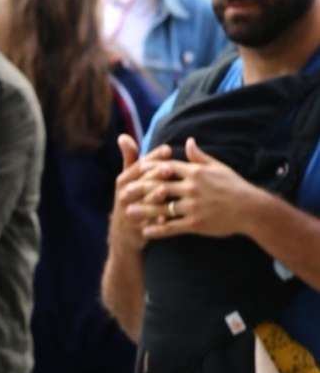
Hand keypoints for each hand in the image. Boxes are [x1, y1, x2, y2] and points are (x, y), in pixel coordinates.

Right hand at [110, 135, 164, 251]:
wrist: (123, 233)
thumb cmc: (131, 198)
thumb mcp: (128, 179)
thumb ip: (129, 158)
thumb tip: (122, 136)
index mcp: (124, 181)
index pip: (139, 166)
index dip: (153, 158)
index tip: (167, 150)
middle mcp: (124, 195)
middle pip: (141, 183)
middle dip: (154, 176)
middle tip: (169, 168)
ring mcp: (129, 213)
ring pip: (142, 203)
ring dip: (153, 197)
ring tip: (165, 190)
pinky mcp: (135, 229)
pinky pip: (146, 225)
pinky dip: (155, 222)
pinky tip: (165, 218)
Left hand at [139, 139, 262, 241]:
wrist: (250, 208)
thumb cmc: (234, 186)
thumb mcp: (218, 167)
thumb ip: (199, 156)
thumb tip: (189, 141)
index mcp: (196, 172)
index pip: (168, 168)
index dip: (150, 169)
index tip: (136, 170)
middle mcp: (192, 188)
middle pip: (160, 187)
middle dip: (140, 189)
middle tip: (123, 192)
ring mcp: (193, 206)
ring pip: (162, 208)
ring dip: (143, 210)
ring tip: (128, 212)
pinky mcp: (195, 223)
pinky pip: (171, 227)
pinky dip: (157, 230)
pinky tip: (145, 231)